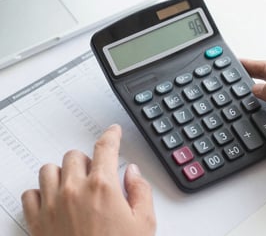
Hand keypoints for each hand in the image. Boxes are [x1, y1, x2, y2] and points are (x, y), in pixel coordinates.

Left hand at [21, 124, 155, 235]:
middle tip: (96, 174)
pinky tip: (54, 201)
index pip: (106, 147)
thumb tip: (133, 172)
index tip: (113, 131)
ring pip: (49, 170)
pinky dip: (41, 193)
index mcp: (102, 187)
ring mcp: (52, 205)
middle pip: (74, 155)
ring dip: (63, 173)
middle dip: (87, 160)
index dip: (111, 135)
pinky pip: (30, 194)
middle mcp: (74, 190)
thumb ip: (141, 190)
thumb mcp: (145, 223)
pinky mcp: (36, 222)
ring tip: (74, 185)